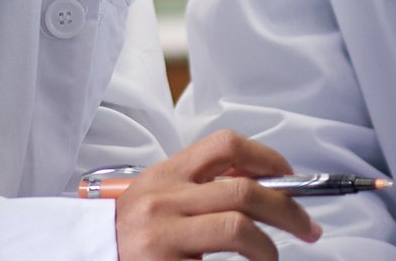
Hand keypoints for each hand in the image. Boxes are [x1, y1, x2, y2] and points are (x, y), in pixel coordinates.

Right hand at [113, 130, 321, 260]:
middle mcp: (163, 200)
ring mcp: (162, 235)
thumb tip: (263, 184)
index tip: (291, 179)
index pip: (225, 146)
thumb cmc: (130, 233)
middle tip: (308, 228)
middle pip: (243, 190)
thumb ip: (201, 185)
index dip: (269, 159)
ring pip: (237, 227)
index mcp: (166, 175)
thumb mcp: (159, 196)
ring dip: (268, 247)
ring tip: (271, 259)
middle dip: (288, 209)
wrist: (87, 255)